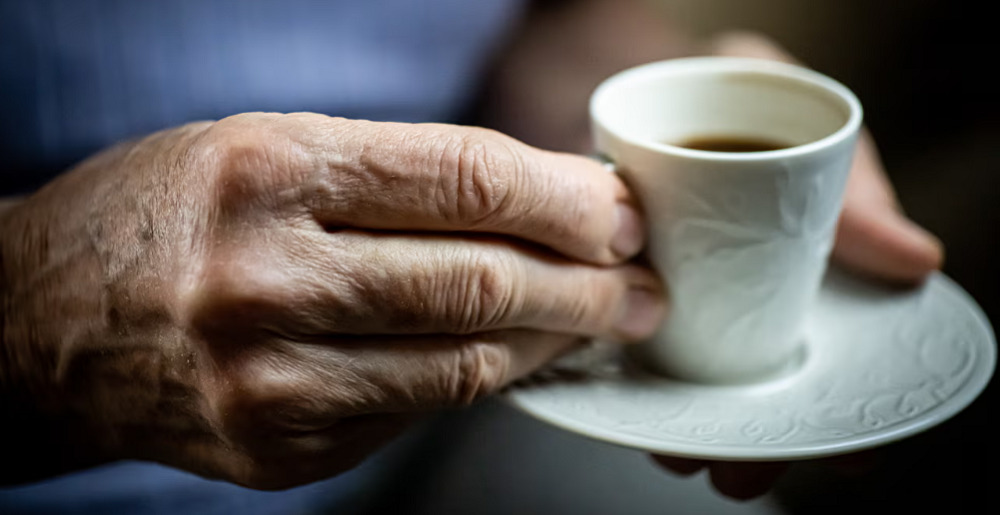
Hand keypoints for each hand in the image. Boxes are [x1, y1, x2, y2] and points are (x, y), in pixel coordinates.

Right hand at [0, 113, 663, 487]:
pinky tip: (519, 356)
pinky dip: (486, 380)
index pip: (465, 179)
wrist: (44, 323)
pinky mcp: (281, 449)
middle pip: (482, 279)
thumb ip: (402, 175)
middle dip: (590, 282)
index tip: (619, 210)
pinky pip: (420, 412)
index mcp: (269, 172)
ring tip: (607, 322)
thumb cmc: (170, 214)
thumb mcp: (270, 149)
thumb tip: (544, 200)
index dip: (565, 196)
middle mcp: (266, 280)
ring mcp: (271, 380)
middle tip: (642, 282)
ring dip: (557, 341)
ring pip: (466, 362)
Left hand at [647, 32, 944, 500]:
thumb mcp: (806, 126)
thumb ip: (851, 182)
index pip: (840, 351)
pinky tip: (625, 404)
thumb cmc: (737, 98)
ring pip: (695, 378)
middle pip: (760, 380)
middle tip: (743, 469)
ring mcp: (680, 294)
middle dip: (754, 434)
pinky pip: (624, 347)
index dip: (846, 412)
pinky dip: (626, 379)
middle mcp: (747, 289)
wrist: (641, 83)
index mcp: (807, 265)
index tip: (847, 453)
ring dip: (690, 421)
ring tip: (682, 451)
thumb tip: (919, 261)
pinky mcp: (617, 291)